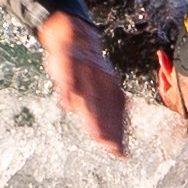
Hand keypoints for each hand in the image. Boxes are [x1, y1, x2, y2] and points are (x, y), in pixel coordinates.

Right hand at [41, 11, 129, 156]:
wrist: (74, 33)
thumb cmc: (86, 68)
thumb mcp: (97, 87)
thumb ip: (103, 111)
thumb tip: (109, 141)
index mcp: (110, 86)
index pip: (116, 113)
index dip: (118, 133)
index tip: (121, 154)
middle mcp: (101, 79)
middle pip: (105, 107)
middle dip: (109, 129)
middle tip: (112, 149)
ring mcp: (85, 70)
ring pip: (89, 94)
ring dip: (93, 116)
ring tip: (96, 136)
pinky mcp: (68, 61)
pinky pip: (68, 76)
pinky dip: (68, 90)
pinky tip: (66, 106)